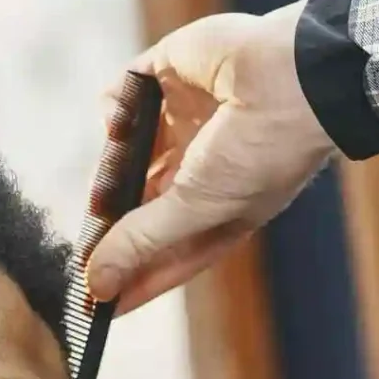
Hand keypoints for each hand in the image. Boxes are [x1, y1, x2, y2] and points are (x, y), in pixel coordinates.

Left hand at [87, 2, 333, 313]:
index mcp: (215, 213)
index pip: (160, 256)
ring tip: (101, 194)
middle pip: (134, 209)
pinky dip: (113, 111)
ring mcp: (182, 123)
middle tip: (82, 249)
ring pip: (123, 156)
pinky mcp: (168, 77)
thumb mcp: (196, 209)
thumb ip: (141, 243)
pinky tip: (120, 124)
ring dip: (107, 173)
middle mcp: (197, 171)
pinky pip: (123, 99)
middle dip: (107, 229)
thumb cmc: (263, 154)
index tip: (91, 305)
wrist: (297, 73)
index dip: (126, 279)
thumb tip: (96, 286)